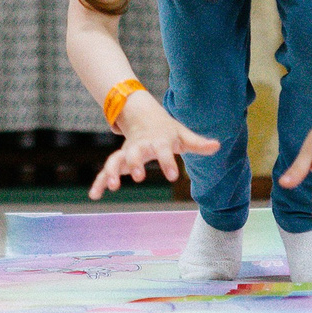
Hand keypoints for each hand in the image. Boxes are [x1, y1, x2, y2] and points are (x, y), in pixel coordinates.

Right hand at [88, 95, 216, 197]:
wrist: (144, 117)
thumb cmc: (167, 130)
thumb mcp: (183, 135)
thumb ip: (198, 143)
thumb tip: (217, 146)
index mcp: (158, 140)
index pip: (163, 150)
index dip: (167, 162)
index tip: (173, 177)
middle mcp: (140, 146)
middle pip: (135, 153)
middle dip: (135, 164)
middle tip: (139, 177)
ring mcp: (127, 152)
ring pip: (116, 161)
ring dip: (113, 172)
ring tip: (111, 186)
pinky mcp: (120, 160)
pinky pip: (107, 171)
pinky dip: (99, 182)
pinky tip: (94, 195)